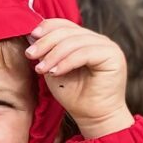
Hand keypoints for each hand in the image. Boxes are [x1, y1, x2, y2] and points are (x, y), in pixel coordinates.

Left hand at [28, 19, 131, 138]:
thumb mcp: (53, 70)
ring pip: (74, 41)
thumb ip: (46, 53)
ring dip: (53, 55)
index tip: (30, 37)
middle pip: (68, 31)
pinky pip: (84, 53)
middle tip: (30, 55)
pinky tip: (54, 72)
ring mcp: (107, 46)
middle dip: (46, 42)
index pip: (65, 25)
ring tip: (41, 69)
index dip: (47, 28)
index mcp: (85, 40)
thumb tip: (31, 35)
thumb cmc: (74, 96)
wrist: (93, 117)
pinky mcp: (113, 56)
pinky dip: (66, 62)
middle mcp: (98, 40)